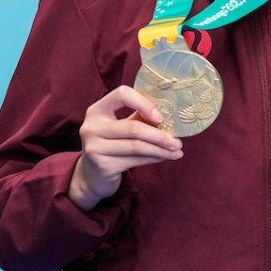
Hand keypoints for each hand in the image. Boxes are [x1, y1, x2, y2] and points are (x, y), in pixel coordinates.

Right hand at [68, 86, 183, 210]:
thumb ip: (140, 116)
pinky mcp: (102, 166)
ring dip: (161, 150)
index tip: (160, 117)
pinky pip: (135, 160)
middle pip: (133, 128)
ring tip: (177, 151)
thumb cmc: (112, 144)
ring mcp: (94, 148)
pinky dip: (153, 159)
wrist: (92, 175)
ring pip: (137, 146)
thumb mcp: (122, 125)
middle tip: (178, 141)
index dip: (143, 103)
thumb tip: (172, 114)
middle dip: (160, 136)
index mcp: (97, 110)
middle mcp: (92, 127)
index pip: (122, 95)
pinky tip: (165, 158)